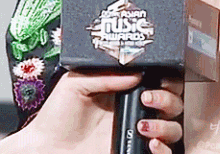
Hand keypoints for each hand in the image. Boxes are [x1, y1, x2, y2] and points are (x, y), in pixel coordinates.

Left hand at [0, 71, 182, 153]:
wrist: (46, 148)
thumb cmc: (57, 115)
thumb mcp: (76, 82)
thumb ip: (105, 75)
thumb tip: (135, 73)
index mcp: (127, 89)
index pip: (160, 80)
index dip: (168, 77)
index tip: (161, 77)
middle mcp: (137, 110)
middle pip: (173, 102)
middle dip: (168, 99)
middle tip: (148, 99)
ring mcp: (137, 133)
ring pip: (173, 128)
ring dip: (166, 125)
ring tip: (144, 126)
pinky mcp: (133, 151)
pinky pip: (164, 153)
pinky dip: (164, 149)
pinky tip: (151, 144)